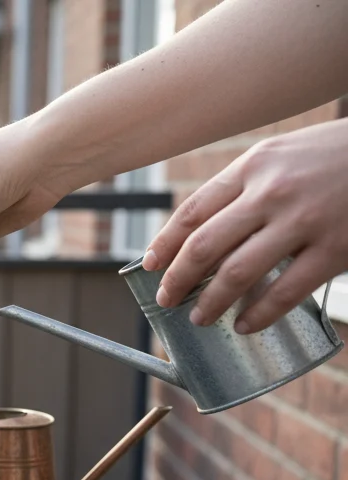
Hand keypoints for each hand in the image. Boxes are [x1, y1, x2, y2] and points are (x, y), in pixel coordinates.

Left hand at [145, 118, 347, 332]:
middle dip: (176, 280)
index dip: (164, 244)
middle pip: (204, 246)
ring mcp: (304, 221)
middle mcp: (272, 192)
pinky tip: (245, 325)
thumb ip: (245, 186)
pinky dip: (258, 314)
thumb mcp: (284, 154)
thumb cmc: (337, 155)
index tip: (150, 266)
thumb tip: (203, 228)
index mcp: (254, 166)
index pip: (192, 211)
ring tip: (199, 318)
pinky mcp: (335, 249)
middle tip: (166, 300)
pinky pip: (285, 291)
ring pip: (238, 273)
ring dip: (210, 302)